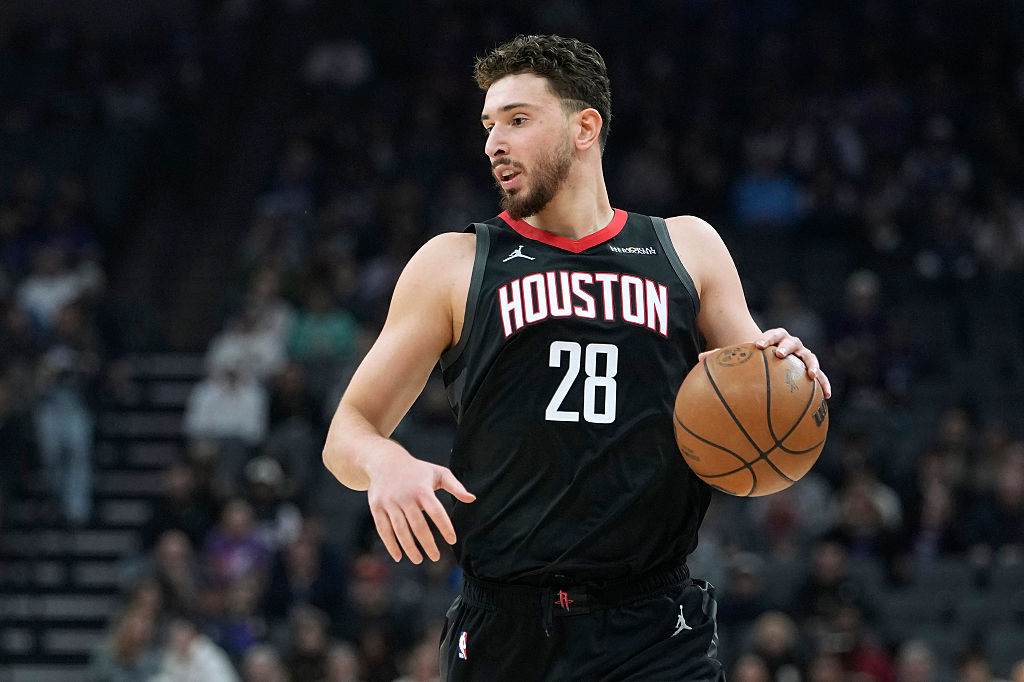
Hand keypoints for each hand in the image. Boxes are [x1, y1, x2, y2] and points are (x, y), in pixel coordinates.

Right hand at [366, 447, 475, 563]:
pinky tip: (398, 556)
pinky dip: (390, 545)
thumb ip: (456, 486)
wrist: (385, 461)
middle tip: (436, 557)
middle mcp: (405, 497)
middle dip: (427, 544)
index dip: (445, 527)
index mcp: (422, 489)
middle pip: (418, 525)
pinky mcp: (376, 507)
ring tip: (419, 559)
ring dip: (410, 548)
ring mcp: (389, 502)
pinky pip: (383, 530)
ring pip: (400, 530)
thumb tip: (472, 499)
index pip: (436, 512)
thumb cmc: (417, 470)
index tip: (452, 540)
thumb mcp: (438, 472)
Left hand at [699, 328, 831, 398]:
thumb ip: (722, 357)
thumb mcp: (741, 359)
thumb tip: (698, 359)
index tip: (757, 345)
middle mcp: (791, 345)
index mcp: (773, 340)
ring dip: (811, 364)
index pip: (773, 334)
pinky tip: (827, 396)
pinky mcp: (811, 371)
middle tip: (779, 355)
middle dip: (786, 347)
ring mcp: (803, 357)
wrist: (774, 363)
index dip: (766, 338)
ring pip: (810, 357)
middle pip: (792, 341)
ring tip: (810, 375)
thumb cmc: (754, 360)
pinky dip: (825, 384)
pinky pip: (821, 378)